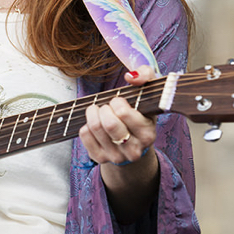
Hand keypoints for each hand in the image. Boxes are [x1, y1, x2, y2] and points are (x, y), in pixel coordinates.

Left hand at [79, 66, 159, 222]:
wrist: (133, 142)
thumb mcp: (148, 93)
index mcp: (147, 134)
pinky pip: (84, 135)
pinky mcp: (100, 158)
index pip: (124, 114)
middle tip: (107, 106)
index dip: (117, 102)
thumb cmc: (140, 112)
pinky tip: (95, 123)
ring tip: (99, 111)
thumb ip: (146, 75)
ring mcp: (116, 157)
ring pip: (95, 128)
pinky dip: (86, 124)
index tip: (118, 101)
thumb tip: (131, 76)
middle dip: (104, 108)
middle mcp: (134, 150)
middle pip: (109, 123)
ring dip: (93, 113)